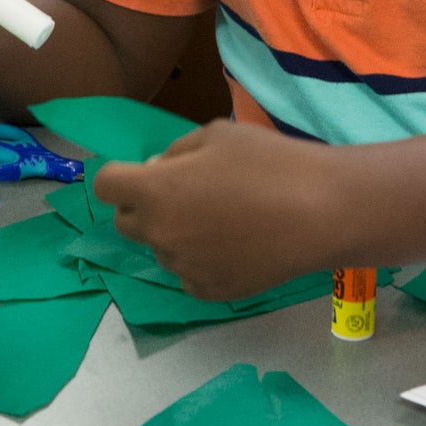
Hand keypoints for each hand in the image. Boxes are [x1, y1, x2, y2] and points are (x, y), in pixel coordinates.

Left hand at [93, 121, 336, 299]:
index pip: (106, 185)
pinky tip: (235, 242)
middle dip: (144, 204)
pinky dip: (200, 257)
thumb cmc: (268, 162)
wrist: (319, 212)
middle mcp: (160, 234)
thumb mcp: (218, 134)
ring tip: (223, 216)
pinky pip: (187, 272)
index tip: (144, 171)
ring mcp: (183, 268)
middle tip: (187, 190)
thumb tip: (156, 171)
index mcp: (156, 191)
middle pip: (126, 222)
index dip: (119, 174)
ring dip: (176, 230)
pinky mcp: (209, 291)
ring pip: (161, 247)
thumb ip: (176, 152)